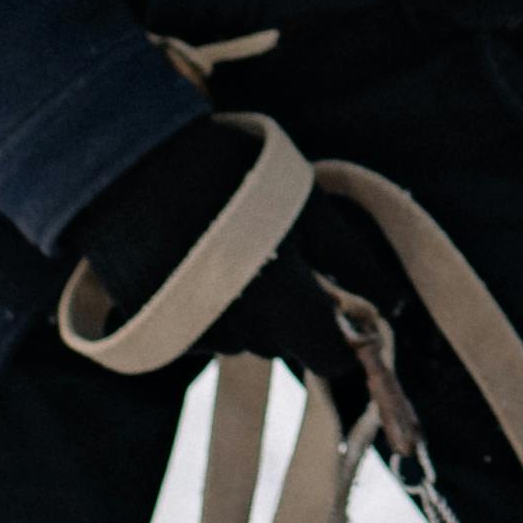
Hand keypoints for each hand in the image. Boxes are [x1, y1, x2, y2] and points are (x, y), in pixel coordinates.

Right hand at [65, 120, 391, 426]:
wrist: (129, 163)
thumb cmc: (232, 175)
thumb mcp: (308, 205)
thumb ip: (355, 261)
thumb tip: (394, 301)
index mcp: (283, 305)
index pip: (332, 358)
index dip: (347, 339)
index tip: (346, 308)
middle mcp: (239, 334)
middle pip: (286, 343)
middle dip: (296, 311)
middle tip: (282, 254)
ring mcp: (194, 337)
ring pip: (244, 337)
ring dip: (251, 308)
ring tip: (232, 246)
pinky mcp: (157, 331)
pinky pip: (203, 331)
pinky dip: (210, 306)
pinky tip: (195, 259)